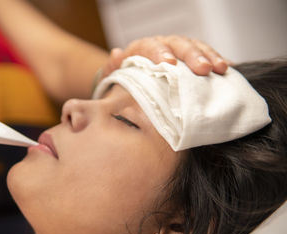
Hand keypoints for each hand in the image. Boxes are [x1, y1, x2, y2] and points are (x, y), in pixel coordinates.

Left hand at [102, 35, 229, 76]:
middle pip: (179, 45)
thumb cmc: (125, 77)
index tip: (169, 64)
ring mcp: (179, 50)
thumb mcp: (115, 74)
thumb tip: (116, 54)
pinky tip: (228, 68)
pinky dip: (217, 60)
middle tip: (204, 69)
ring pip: (196, 47)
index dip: (160, 54)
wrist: (133, 77)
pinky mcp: (192, 58)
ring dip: (210, 57)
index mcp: (143, 48)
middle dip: (192, 56)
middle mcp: (163, 45)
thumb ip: (114, 66)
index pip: (151, 46)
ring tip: (222, 69)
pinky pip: (207, 55)